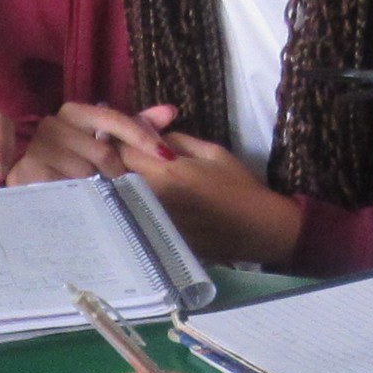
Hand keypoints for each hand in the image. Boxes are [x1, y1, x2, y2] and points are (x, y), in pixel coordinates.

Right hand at [7, 98, 179, 186]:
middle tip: (111, 186)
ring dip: (95, 190)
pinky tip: (74, 202)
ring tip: (88, 194)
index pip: (115, 119)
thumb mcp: (105, 142)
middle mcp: (53, 124)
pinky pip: (68, 191)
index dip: (142, 137)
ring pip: (87, 175)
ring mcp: (38, 148)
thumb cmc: (72, 162)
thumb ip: (136, 127)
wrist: (28, 185)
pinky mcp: (27, 173)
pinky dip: (77, 200)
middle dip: (115, 173)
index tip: (167, 156)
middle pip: (104, 153)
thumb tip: (171, 111)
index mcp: (75, 112)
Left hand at [125, 134, 305, 267]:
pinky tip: (146, 198)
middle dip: (117, 161)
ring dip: (123, 181)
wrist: (257, 229)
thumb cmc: (239, 186)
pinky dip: (133, 202)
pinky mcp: (157, 236)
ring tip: (133, 173)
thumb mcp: (212, 152)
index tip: (128, 136)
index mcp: (166, 172)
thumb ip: (176, 141)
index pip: (123, 150)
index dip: (122, 139)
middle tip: (126, 153)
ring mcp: (152, 220)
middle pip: (115, 174)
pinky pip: (135, 214)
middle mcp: (152, 197)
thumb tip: (151, 137)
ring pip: (121, 195)